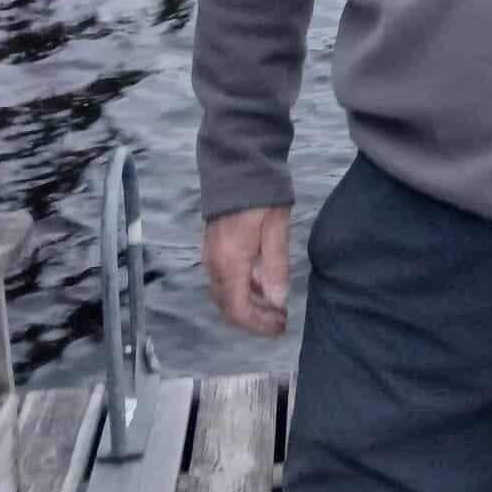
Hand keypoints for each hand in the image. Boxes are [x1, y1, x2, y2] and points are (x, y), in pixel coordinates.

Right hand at [203, 205, 290, 336]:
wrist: (237, 164)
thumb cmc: (261, 194)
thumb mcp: (276, 229)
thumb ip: (276, 267)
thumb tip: (277, 301)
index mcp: (230, 262)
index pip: (238, 309)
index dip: (258, 325)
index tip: (281, 326)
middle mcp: (214, 264)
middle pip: (228, 306)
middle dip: (254, 319)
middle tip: (280, 319)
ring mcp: (210, 256)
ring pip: (225, 295)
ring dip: (248, 305)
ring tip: (275, 305)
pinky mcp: (213, 248)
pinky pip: (223, 280)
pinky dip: (242, 289)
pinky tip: (262, 284)